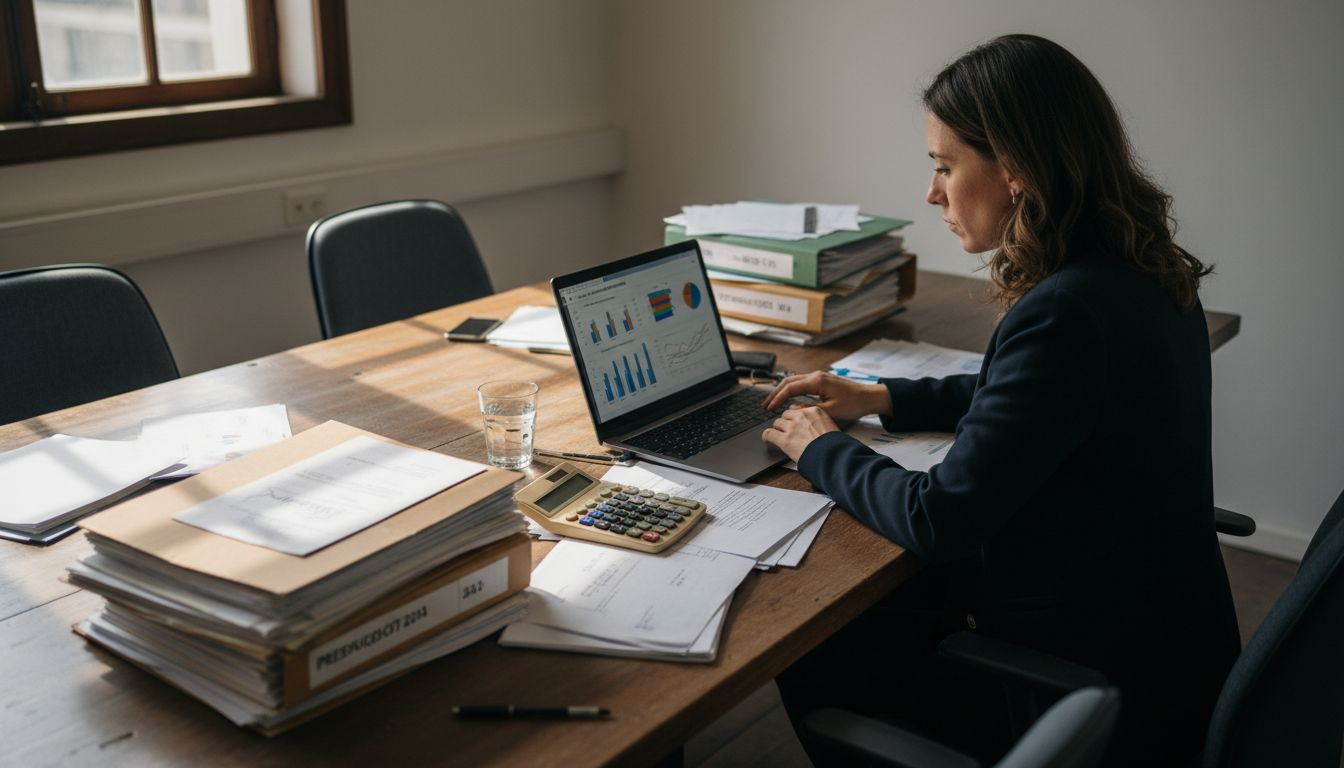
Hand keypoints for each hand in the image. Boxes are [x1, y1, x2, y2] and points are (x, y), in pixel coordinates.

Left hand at [761, 405, 840, 461]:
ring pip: (777, 423)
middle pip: (786, 414)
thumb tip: (816, 428)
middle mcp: (802, 416)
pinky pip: (769, 433)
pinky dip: (767, 436)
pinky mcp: (785, 439)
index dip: (794, 417)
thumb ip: (820, 424)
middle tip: (787, 430)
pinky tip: (767, 439)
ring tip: (778, 436)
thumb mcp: (831, 428)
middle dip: (786, 422)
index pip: (798, 409)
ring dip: (778, 429)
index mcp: (815, 411)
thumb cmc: (836, 446)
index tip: (794, 422)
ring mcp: (792, 427)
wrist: (833, 456)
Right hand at [762, 371, 891, 422]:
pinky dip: (791, 390)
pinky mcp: (822, 381)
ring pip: (794, 381)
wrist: (870, 397)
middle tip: (765, 406)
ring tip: (772, 403)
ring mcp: (819, 377)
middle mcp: (816, 376)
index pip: (790, 388)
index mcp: (817, 381)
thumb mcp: (831, 411)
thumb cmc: (854, 403)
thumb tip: (794, 411)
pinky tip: (788, 399)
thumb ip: (810, 411)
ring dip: (782, 391)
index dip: (777, 399)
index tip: (769, 409)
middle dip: (775, 394)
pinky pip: (802, 383)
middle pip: (788, 382)